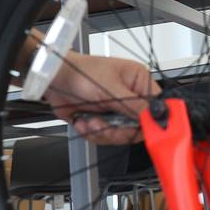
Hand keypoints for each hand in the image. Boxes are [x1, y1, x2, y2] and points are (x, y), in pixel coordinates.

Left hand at [44, 50, 160, 144]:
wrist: (55, 79)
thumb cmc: (80, 72)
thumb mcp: (109, 88)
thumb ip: (133, 104)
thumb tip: (153, 116)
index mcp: (138, 82)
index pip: (155, 108)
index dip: (149, 122)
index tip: (139, 131)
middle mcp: (130, 97)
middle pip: (138, 127)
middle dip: (118, 131)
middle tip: (103, 126)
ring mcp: (116, 110)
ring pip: (120, 135)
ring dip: (102, 132)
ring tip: (90, 121)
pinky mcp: (103, 121)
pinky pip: (105, 137)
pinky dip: (91, 133)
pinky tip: (84, 121)